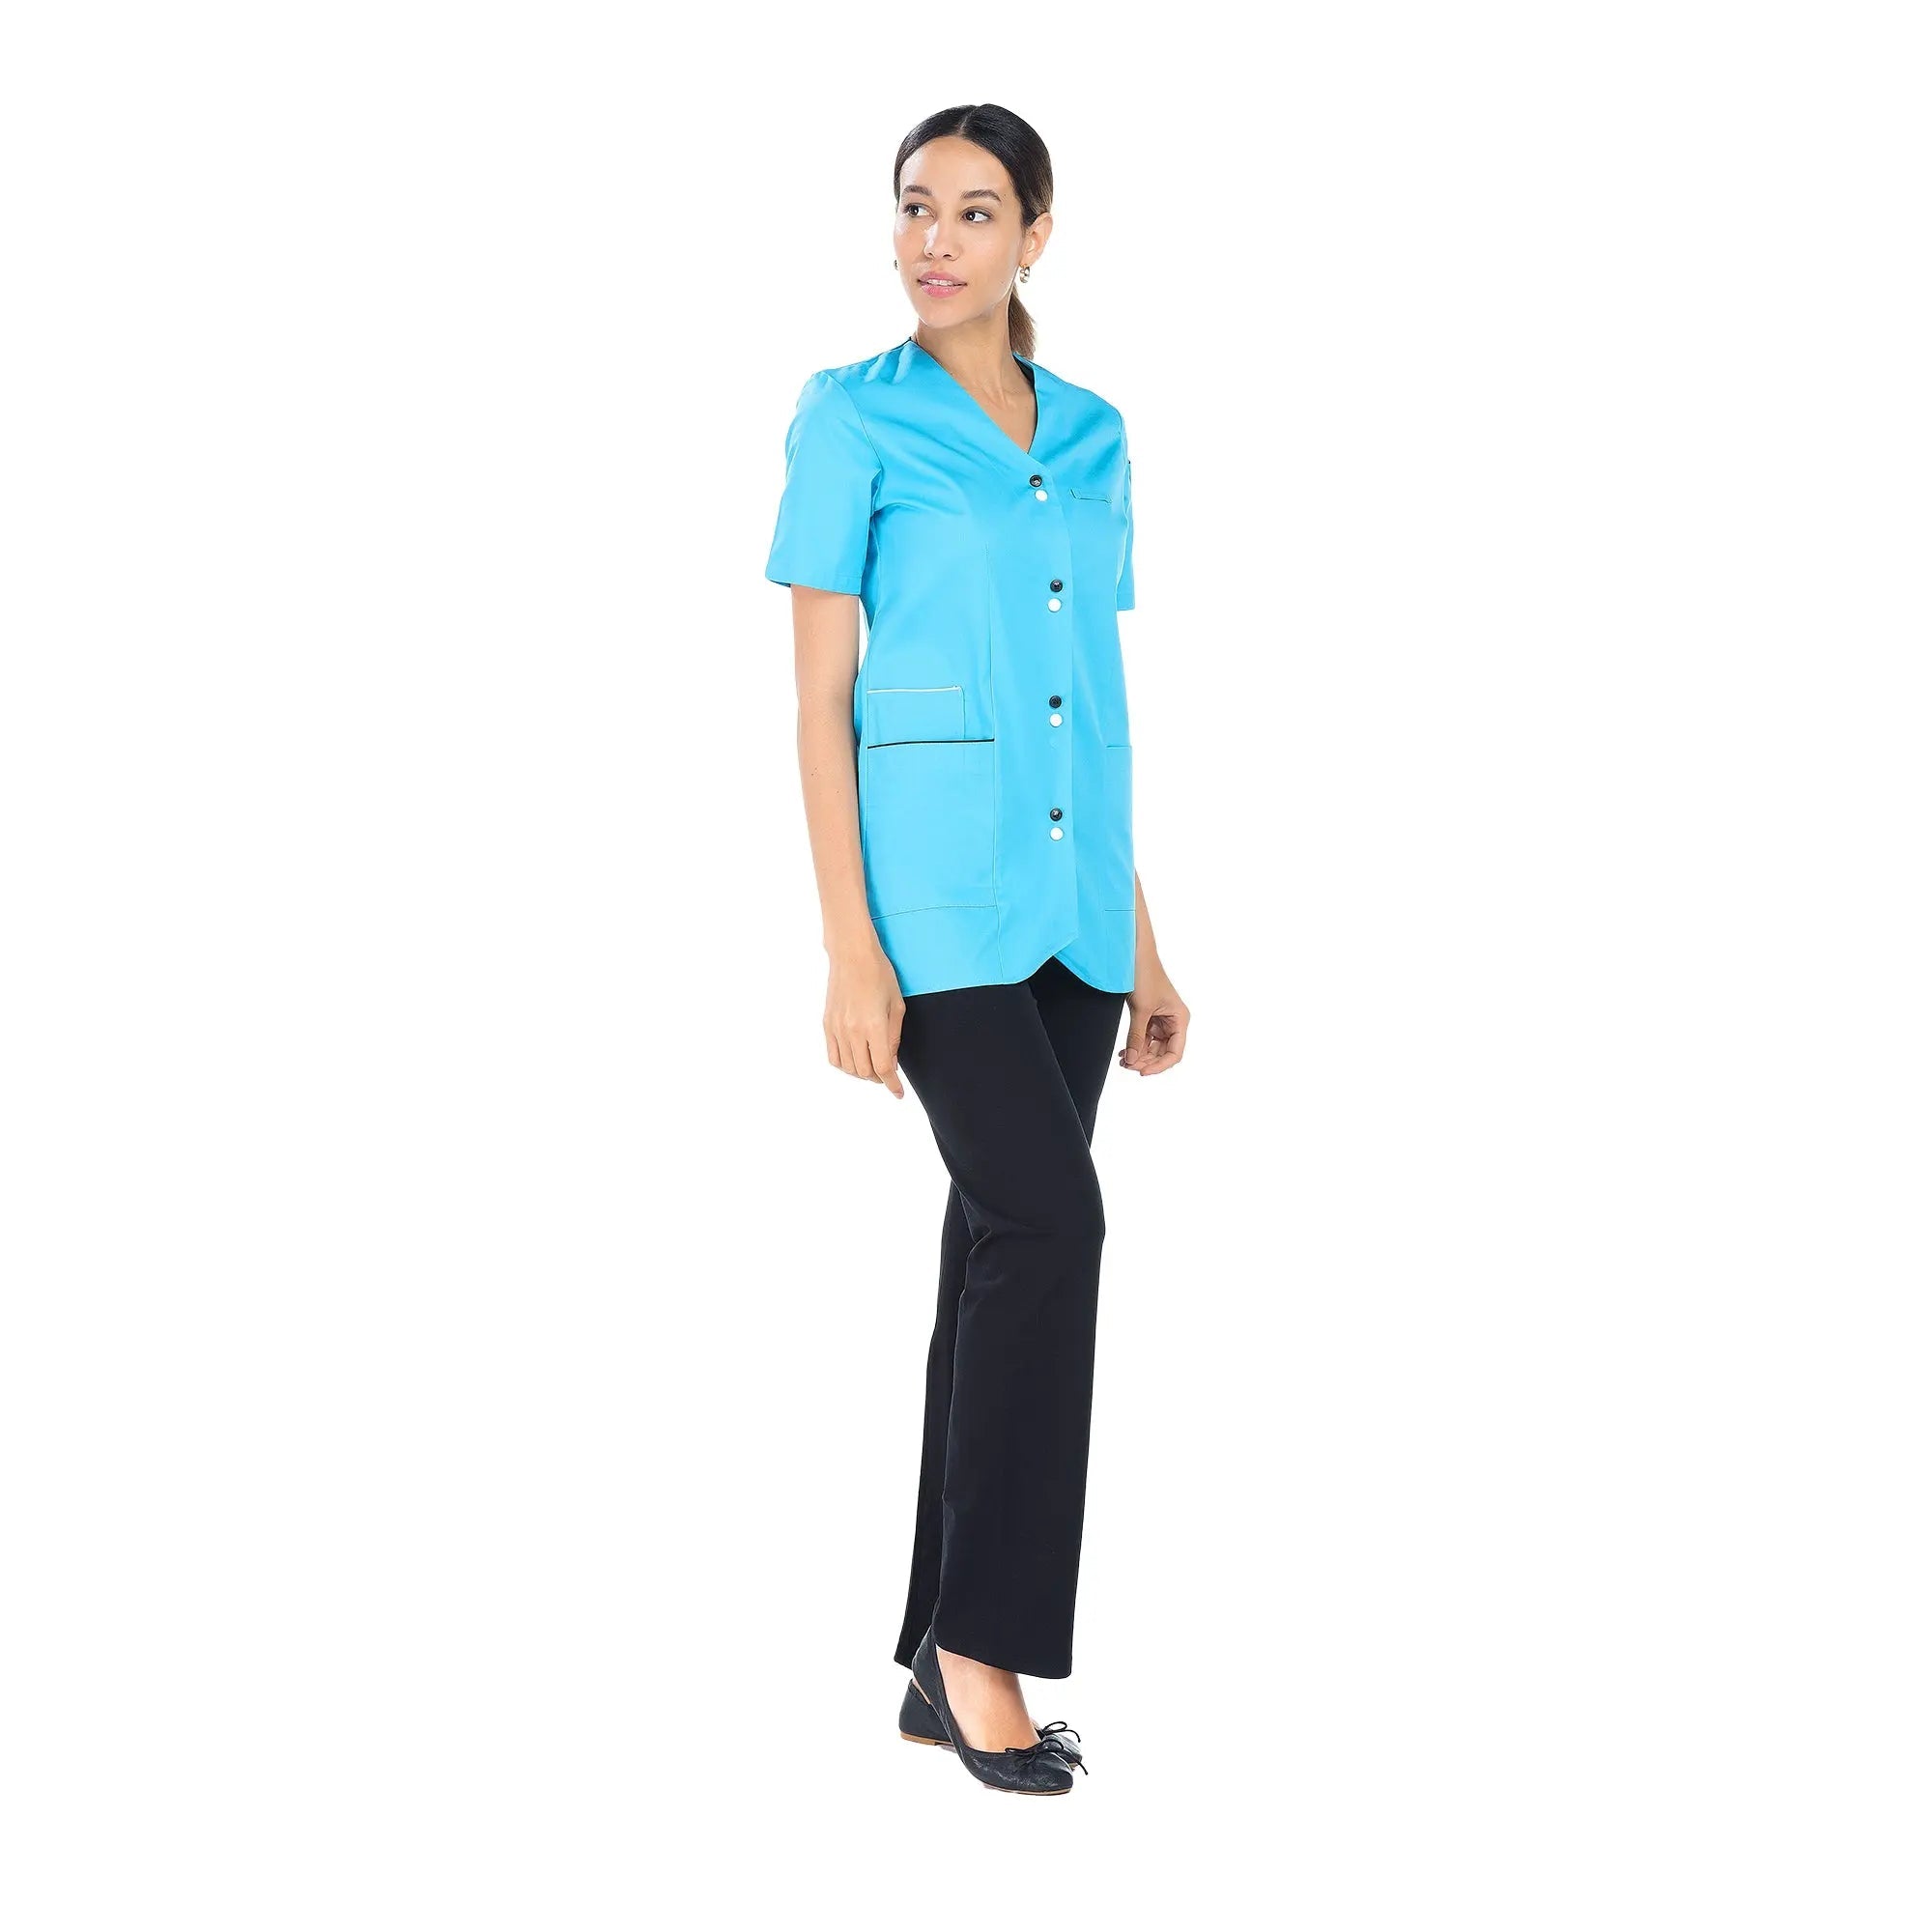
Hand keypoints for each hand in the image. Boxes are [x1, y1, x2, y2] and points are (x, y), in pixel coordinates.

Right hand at [824, 944, 906, 1096]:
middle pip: (865, 1071)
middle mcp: (853, 1030)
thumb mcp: (896, 1006)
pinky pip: (833, 1056)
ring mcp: (837, 1028)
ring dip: (862, 1073)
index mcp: (874, 1026)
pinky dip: (845, 1065)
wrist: (852, 955)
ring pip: (848, 1067)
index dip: (892, 1084)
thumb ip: (894, 1037)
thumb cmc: (880, 975)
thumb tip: (891, 1062)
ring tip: (872, 1066)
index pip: (883, 1067)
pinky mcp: (827, 1024)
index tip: (898, 1093)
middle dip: (879, 1079)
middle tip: (887, 1075)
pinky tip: (854, 1060)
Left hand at [1120, 969, 1188, 1075]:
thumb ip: (1136, 1036)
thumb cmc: (1145, 975)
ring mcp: (1161, 1020)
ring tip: (1122, 1060)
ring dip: (1138, 1055)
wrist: (1133, 954)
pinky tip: (1124, 1053)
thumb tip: (1132, 1060)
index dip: (1159, 1066)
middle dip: (1145, 1061)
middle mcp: (1173, 1021)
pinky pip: (1144, 1038)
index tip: (1142, 1072)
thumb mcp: (1141, 1009)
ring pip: (1152, 1047)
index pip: (1174, 1053)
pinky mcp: (1149, 1017)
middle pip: (1162, 1052)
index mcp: (1180, 1019)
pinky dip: (1135, 1046)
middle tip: (1126, 1065)